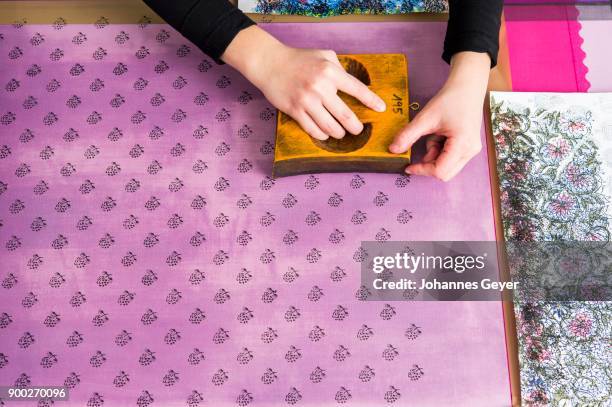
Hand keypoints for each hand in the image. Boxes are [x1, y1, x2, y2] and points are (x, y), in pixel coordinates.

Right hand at [222, 26, 385, 139]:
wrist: (270, 63)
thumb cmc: (299, 59)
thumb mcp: (324, 55)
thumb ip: (340, 69)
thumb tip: (354, 86)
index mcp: (331, 71)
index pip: (357, 89)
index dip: (372, 101)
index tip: (381, 109)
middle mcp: (320, 87)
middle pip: (346, 116)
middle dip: (356, 127)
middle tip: (358, 130)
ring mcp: (307, 101)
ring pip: (330, 127)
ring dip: (339, 133)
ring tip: (340, 132)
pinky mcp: (295, 110)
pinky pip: (313, 130)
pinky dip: (322, 135)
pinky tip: (325, 133)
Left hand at [389, 52, 490, 180]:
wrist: (467, 87)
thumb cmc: (450, 99)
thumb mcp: (425, 118)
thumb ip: (408, 135)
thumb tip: (393, 150)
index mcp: (462, 144)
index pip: (440, 171)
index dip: (422, 170)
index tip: (408, 165)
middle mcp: (470, 151)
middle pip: (445, 173)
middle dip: (428, 164)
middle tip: (421, 146)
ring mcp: (471, 150)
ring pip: (447, 166)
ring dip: (434, 155)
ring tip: (434, 134)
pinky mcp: (468, 147)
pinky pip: (451, 158)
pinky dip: (440, 151)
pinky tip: (440, 134)